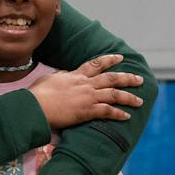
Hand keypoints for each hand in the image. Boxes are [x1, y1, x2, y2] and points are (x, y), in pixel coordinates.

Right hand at [28, 54, 142, 129]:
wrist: (34, 107)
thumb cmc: (37, 95)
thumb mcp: (49, 80)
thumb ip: (60, 77)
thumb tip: (65, 75)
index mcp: (75, 76)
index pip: (95, 64)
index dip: (109, 60)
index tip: (120, 58)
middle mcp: (84, 84)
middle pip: (111, 78)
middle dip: (127, 78)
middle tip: (139, 79)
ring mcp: (87, 97)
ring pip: (114, 94)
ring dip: (128, 97)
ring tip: (140, 100)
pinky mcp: (86, 111)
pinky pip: (107, 111)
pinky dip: (118, 114)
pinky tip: (127, 116)